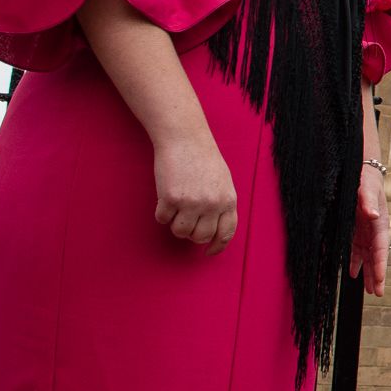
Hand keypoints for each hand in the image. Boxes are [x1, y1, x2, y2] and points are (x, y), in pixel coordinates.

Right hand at [155, 135, 237, 252]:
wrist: (185, 139)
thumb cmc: (204, 159)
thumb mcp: (223, 182)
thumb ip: (221, 204)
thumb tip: (214, 229)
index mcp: (228, 200)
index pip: (226, 233)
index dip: (216, 246)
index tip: (208, 252)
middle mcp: (212, 204)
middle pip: (200, 236)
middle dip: (191, 233)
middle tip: (185, 220)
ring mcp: (191, 202)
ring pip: (180, 231)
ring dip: (175, 225)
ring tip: (176, 209)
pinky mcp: (170, 198)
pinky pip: (162, 219)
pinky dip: (161, 213)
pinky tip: (165, 199)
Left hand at [350, 161, 388, 295]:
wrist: (360, 169)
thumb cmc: (365, 178)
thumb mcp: (366, 187)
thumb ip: (368, 201)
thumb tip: (373, 215)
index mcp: (381, 222)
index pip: (382, 248)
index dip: (381, 265)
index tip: (381, 281)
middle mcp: (375, 229)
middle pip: (378, 256)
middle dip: (379, 275)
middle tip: (379, 293)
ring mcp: (365, 231)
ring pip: (368, 256)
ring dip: (369, 273)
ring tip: (371, 290)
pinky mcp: (356, 230)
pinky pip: (356, 250)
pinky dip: (355, 262)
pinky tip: (353, 274)